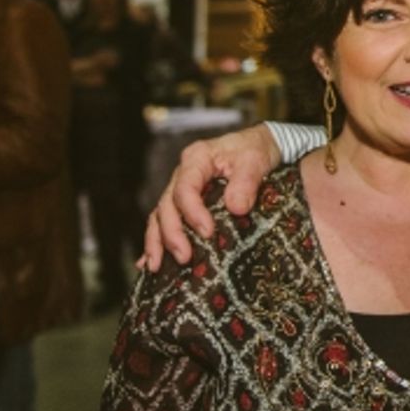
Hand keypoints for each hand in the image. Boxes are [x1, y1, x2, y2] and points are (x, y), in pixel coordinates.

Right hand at [142, 124, 279, 268]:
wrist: (259, 144)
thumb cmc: (255, 149)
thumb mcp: (256, 160)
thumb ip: (246, 182)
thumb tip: (236, 208)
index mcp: (197, 159)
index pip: (185, 187)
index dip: (192, 212)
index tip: (208, 232)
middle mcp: (183, 174)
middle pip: (167, 205)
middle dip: (172, 233)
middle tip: (184, 257)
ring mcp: (180, 188)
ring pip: (160, 215)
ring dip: (157, 241)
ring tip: (156, 267)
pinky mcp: (184, 202)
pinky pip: (165, 221)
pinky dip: (157, 241)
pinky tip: (150, 262)